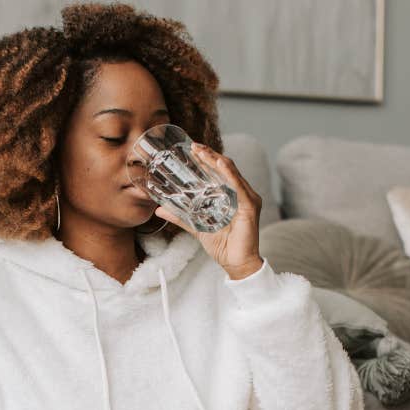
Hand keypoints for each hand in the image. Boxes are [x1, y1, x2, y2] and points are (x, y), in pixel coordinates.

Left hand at [152, 141, 263, 279]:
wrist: (235, 264)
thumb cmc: (222, 246)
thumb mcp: (196, 227)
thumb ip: (181, 216)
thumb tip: (159, 209)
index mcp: (230, 195)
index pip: (218, 171)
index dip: (206, 159)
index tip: (192, 149)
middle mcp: (241, 193)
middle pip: (225, 168)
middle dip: (209, 155)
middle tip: (194, 146)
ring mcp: (247, 198)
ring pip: (231, 173)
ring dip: (216, 160)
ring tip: (202, 152)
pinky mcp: (250, 207)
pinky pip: (239, 187)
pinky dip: (230, 175)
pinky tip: (220, 165)